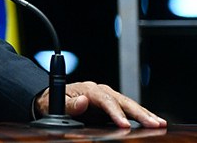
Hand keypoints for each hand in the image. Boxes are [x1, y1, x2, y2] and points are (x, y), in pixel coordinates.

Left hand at [34, 81, 165, 128]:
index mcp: (88, 89)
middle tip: (154, 124)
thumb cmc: (54, 102)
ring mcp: (108, 97)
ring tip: (160, 123)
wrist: (54, 99)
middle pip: (122, 100)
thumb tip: (83, 102)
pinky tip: (153, 122)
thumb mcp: (55, 103)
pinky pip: (128, 109)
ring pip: (129, 103)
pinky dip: (142, 115)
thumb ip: (69, 104)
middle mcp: (101, 91)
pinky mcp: (113, 105)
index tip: (124, 124)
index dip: (116, 112)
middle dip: (139, 113)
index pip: (105, 100)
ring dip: (145, 113)